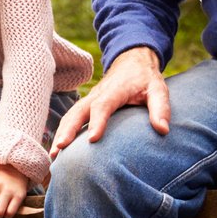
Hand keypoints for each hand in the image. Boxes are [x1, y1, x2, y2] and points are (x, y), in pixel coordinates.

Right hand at [52, 47, 168, 156]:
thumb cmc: (145, 79)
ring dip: (61, 133)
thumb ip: (161, 108)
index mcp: (114, 90)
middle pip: (78, 111)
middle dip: (68, 130)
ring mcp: (89, 100)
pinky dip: (62, 132)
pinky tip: (57, 150)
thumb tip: (163, 130)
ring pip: (70, 115)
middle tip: (60, 148)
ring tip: (53, 154)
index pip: (103, 105)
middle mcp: (97, 95)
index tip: (93, 139)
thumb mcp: (158, 89)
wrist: (132, 62)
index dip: (97, 121)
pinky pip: (71, 118)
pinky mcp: (86, 106)